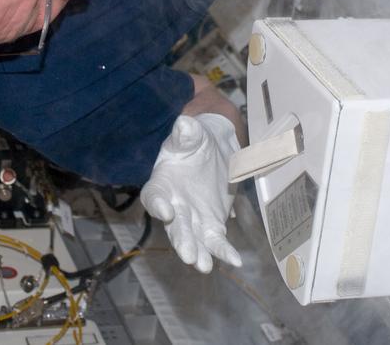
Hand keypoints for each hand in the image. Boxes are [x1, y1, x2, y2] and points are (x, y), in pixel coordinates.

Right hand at [140, 114, 241, 272]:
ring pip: (194, 239)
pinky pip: (216, 241)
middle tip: (187, 254)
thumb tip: (184, 124)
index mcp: (162, 183)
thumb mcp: (191, 134)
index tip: (165, 211)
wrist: (214, 149)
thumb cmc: (195, 142)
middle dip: (181, 240)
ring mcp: (193, 219)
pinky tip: (234, 261)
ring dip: (199, 253)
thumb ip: (186, 133)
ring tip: (204, 266)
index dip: (157, 204)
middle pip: (174, 226)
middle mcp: (173, 206)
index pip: (154, 196)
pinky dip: (224, 251)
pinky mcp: (211, 225)